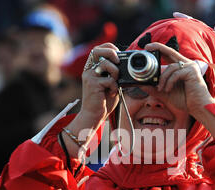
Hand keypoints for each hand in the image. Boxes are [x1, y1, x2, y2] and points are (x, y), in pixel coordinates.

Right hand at [64, 43, 120, 159]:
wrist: (93, 115)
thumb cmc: (103, 101)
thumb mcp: (111, 84)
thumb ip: (115, 74)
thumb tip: (126, 65)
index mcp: (92, 68)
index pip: (98, 49)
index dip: (109, 48)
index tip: (118, 55)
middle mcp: (88, 70)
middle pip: (97, 50)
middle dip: (111, 53)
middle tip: (118, 62)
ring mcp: (89, 76)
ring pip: (105, 64)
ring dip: (116, 72)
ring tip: (116, 83)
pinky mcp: (92, 84)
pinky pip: (109, 79)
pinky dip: (115, 86)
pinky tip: (112, 93)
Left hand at [143, 42, 214, 116]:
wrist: (198, 107)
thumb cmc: (185, 100)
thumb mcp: (165, 93)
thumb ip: (154, 89)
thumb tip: (142, 85)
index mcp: (181, 68)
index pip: (168, 55)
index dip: (159, 50)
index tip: (148, 47)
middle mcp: (186, 64)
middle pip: (170, 51)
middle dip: (158, 48)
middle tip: (147, 46)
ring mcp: (190, 67)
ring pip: (170, 68)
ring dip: (163, 79)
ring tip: (161, 90)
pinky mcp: (192, 71)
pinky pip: (175, 74)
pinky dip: (169, 82)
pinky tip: (168, 90)